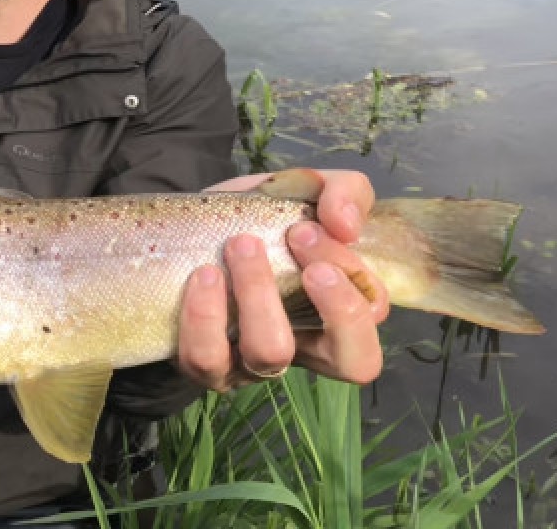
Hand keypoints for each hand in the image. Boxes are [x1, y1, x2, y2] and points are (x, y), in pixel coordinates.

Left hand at [176, 169, 387, 390]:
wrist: (185, 230)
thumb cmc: (257, 219)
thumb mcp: (303, 192)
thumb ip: (342, 192)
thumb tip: (346, 224)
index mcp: (336, 312)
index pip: (371, 317)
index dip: (348, 281)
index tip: (306, 228)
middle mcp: (304, 347)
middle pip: (353, 362)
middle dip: (336, 304)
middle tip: (298, 240)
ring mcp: (253, 363)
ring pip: (270, 354)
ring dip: (258, 294)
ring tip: (238, 245)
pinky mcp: (205, 364)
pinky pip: (207, 358)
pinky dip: (205, 315)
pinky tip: (203, 275)